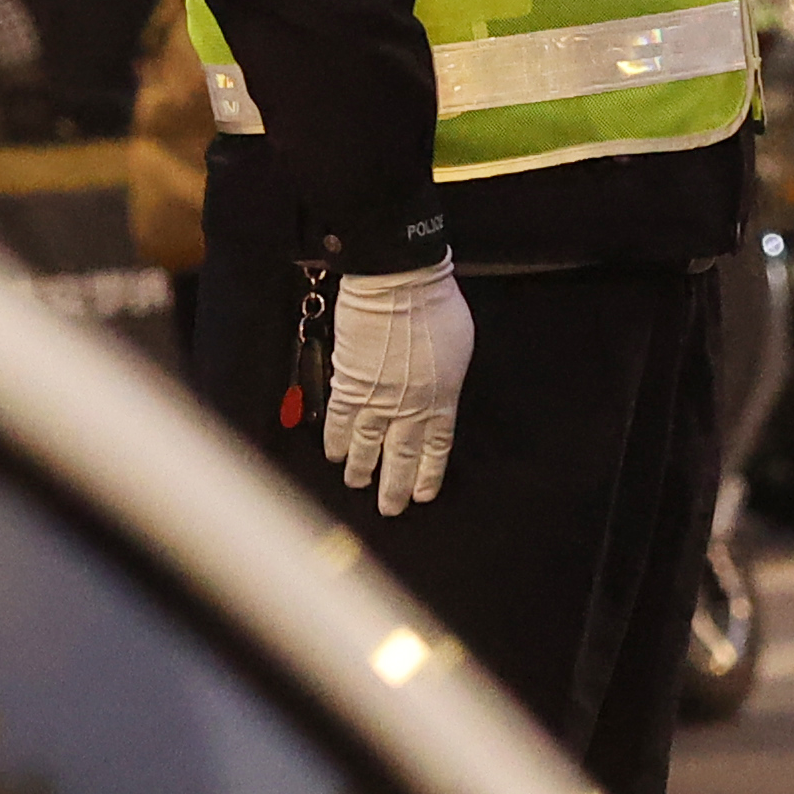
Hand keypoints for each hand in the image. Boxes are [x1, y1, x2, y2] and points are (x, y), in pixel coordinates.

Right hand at [324, 257, 474, 514]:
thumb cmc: (436, 306)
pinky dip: (336, 440)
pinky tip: (334, 455)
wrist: (400, 285)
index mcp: (442, 398)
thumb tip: (438, 389)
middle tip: (390, 508)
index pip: (436, 448)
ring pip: (367, 446)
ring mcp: (377, 399)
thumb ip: (447, 377)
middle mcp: (410, 407)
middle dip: (395, 486)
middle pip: (401, 456)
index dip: (428, 473)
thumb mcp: (459, 346)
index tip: (422, 493)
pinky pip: (340, 421)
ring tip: (357, 484)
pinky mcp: (348, 384)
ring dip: (362, 469)